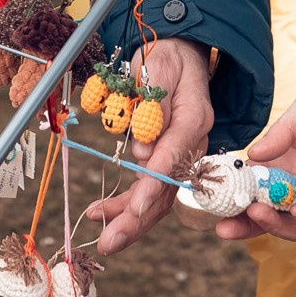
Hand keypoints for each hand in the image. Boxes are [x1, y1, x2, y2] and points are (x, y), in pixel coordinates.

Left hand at [84, 37, 213, 255]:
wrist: (180, 55)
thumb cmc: (167, 59)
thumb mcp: (158, 68)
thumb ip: (154, 106)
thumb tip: (144, 152)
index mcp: (195, 120)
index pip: (174, 158)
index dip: (153, 185)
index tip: (134, 208)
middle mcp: (193, 145)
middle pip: (168, 189)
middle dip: (138, 219)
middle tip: (111, 241)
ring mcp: (182, 156)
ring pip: (159, 197)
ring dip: (131, 220)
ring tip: (104, 239)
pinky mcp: (169, 161)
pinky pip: (150, 189)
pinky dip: (127, 203)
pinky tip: (100, 212)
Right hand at [216, 81, 295, 242]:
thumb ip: (282, 132)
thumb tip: (253, 156)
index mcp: (282, 162)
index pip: (252, 187)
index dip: (233, 197)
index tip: (212, 202)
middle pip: (267, 213)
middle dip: (245, 224)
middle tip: (224, 227)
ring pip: (293, 224)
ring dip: (273, 224)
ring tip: (257, 212)